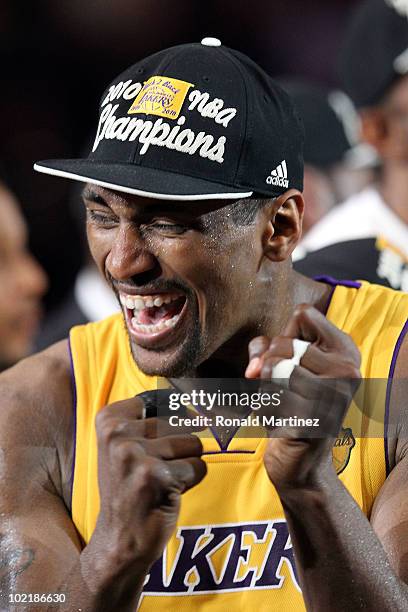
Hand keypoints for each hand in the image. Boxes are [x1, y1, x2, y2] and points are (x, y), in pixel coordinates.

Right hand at [90, 396, 206, 573]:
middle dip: (178, 449)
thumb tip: (199, 408)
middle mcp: (118, 434)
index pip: (162, 400)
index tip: (151, 446)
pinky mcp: (156, 476)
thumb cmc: (129, 488)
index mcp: (108, 420)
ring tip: (160, 482)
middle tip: (152, 472)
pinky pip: (198, 467)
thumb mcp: (126, 445)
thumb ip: (154, 418)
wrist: (119, 540)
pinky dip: (190, 482)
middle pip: (180, 422)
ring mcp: (135, 455)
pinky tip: (166, 495)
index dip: (168, 424)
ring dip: (185, 465)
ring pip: (193, 443)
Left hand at [245, 304, 360, 492]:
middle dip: (267, 367)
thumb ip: (264, 349)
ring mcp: (335, 395)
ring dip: (265, 391)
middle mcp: (347, 369)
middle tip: (280, 391)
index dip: (284, 334)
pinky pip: (268, 397)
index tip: (290, 360)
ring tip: (282, 407)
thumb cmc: (288, 406)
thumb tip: (256, 368)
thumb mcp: (280, 366)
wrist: (299, 461)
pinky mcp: (316, 419)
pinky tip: (280, 423)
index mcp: (345, 349)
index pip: (303, 313)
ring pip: (272, 369)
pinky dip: (263, 410)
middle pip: (281, 343)